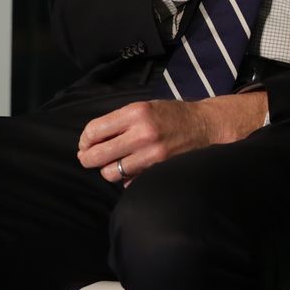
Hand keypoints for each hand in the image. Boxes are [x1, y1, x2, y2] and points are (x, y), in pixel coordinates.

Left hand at [76, 92, 266, 184]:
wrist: (205, 126)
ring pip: (110, 172)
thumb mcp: (145, 107)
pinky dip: (126, 178)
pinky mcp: (158, 169)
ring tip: (113, 163)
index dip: (84, 139)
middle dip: (87, 158)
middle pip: (96, 155)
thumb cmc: (171, 115)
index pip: (94, 130)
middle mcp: (142, 134)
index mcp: (135, 113)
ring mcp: (151, 155)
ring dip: (108, 169)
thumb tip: (90, 141)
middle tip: (89, 157)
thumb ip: (119, 121)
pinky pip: (129, 182)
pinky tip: (132, 169)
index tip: (86, 143)